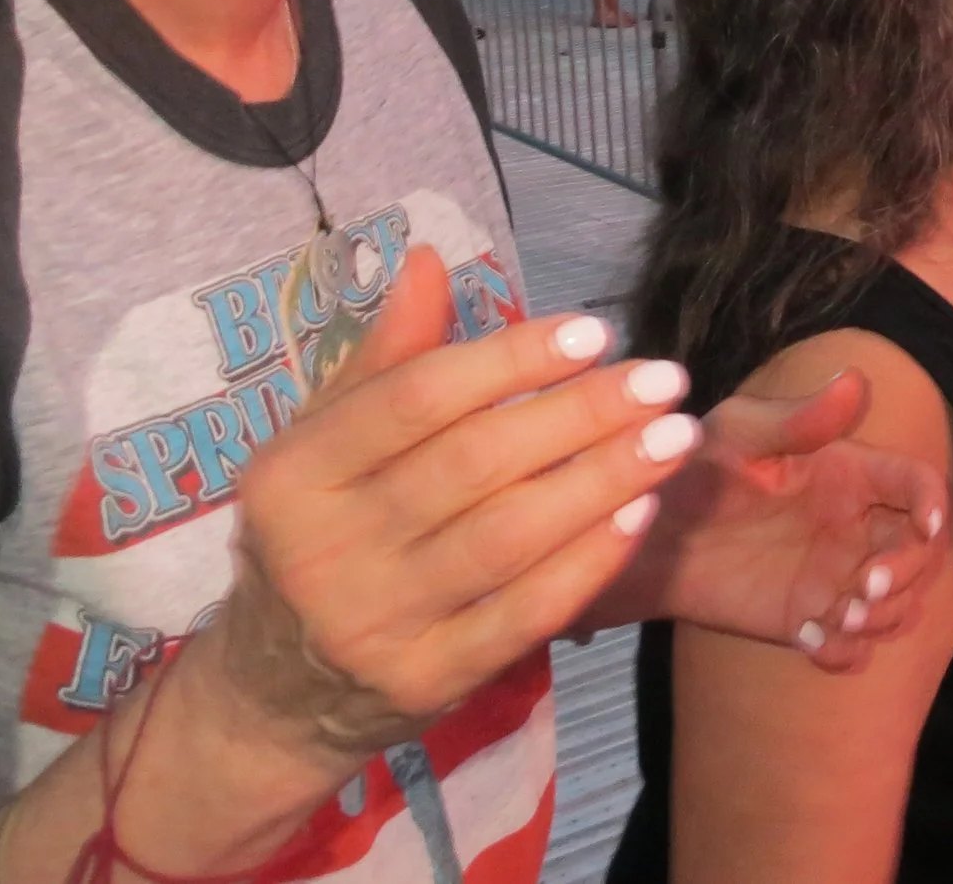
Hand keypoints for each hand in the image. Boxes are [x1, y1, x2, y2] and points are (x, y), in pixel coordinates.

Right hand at [217, 251, 701, 756]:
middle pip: (472, 463)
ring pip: (506, 537)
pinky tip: (641, 514)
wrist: (278, 693)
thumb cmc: (317, 536)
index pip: (416, 399)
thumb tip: (429, 259)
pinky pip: (523, 615)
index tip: (593, 332)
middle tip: (662, 378)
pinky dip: (587, 562)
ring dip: (602, 480)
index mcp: (295, 472)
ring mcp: (376, 622)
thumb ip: (384, 359)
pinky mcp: (427, 681)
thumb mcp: (324, 446)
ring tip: (675, 436)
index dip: (510, 359)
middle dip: (579, 414)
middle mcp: (326, 547)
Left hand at [583, 370, 950, 670]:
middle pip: (920, 555)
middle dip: (908, 574)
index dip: (935, 506)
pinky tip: (809, 640)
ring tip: (842, 614)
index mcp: (850, 475)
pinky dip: (842, 651)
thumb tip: (855, 380)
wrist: (648, 532)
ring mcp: (833, 578)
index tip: (926, 526)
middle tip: (865, 586)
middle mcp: (854, 527)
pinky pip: (848, 649)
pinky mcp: (806, 622)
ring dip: (884, 616)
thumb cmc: (694, 465)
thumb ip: (798, 418)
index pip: (918, 487)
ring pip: (896, 605)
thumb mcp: (739, 432)